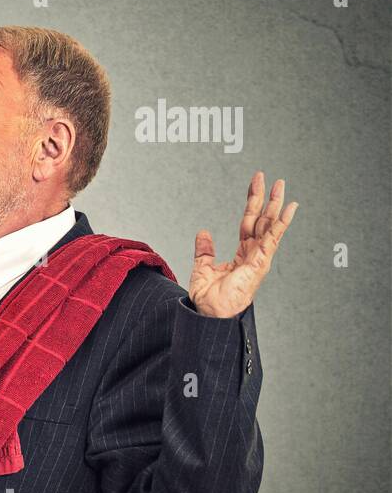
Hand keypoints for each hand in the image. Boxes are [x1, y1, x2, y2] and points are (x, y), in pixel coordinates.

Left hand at [190, 171, 297, 317]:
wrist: (211, 315)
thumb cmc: (209, 300)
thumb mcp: (202, 269)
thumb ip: (205, 251)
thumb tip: (204, 232)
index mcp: (242, 255)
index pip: (248, 223)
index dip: (251, 203)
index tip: (255, 185)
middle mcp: (254, 255)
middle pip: (261, 220)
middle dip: (265, 198)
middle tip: (268, 177)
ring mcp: (259, 258)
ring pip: (270, 225)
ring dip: (275, 204)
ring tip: (281, 185)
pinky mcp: (261, 263)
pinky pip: (273, 238)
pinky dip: (281, 223)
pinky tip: (289, 208)